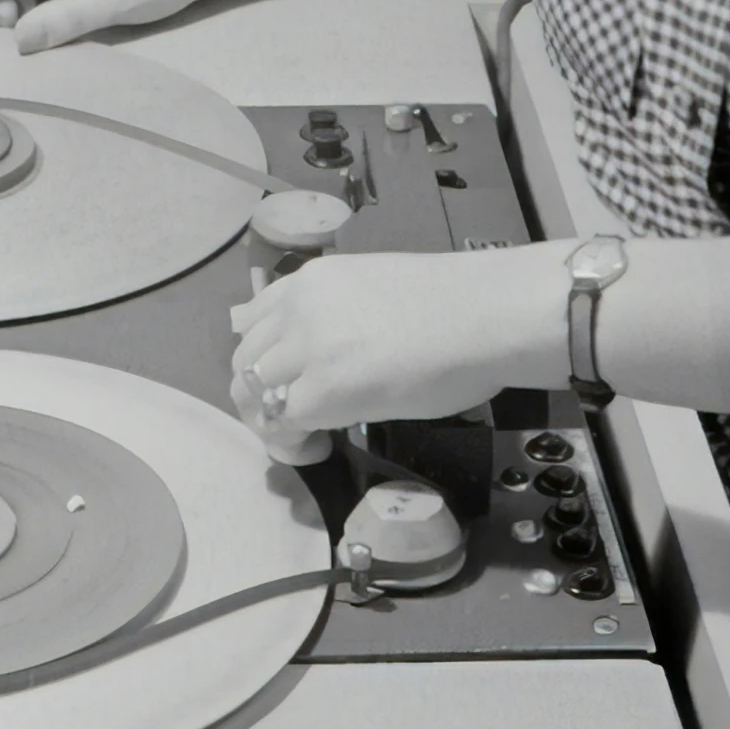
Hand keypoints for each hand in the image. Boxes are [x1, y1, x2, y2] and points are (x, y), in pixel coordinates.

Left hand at [229, 245, 564, 433]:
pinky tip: (319, 448)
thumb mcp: (374, 290)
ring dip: (272, 422)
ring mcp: (306, 348)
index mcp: (312, 281)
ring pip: (253, 394)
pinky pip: (283, 424)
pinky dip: (293, 443)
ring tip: (307, 438)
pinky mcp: (323, 390)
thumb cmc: (453, 305)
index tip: (287, 381)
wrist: (484, 314)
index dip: (263, 358)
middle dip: (261, 396)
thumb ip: (338, 313)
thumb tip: (331, 347)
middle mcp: (298, 308)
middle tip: (297, 420)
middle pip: (245, 361)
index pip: (251, 321)